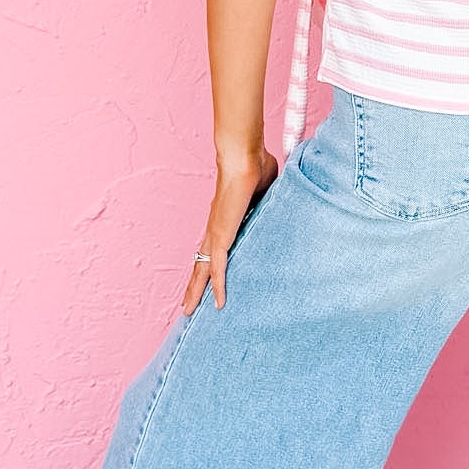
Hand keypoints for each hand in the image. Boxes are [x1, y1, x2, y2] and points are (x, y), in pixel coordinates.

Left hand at [181, 148, 279, 313]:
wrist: (245, 158)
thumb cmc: (256, 166)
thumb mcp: (265, 192)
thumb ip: (268, 205)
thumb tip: (281, 207)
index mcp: (225, 220)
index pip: (213, 249)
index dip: (207, 266)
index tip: (206, 281)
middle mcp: (216, 230)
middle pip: (200, 264)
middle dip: (193, 286)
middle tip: (187, 306)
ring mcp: (217, 234)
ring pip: (202, 269)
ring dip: (196, 291)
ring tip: (188, 310)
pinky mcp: (222, 236)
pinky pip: (218, 267)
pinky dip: (218, 285)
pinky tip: (218, 302)